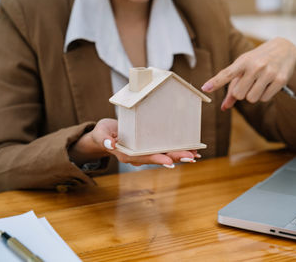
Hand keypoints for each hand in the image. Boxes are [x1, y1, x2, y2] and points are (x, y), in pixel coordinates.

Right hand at [68, 118, 198, 167]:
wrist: (106, 134)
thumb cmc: (103, 133)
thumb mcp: (101, 134)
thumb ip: (105, 139)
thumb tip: (111, 143)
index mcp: (127, 155)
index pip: (143, 158)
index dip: (156, 159)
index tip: (169, 162)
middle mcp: (139, 156)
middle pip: (158, 158)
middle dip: (175, 158)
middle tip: (191, 157)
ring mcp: (145, 152)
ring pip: (164, 155)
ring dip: (180, 155)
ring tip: (195, 155)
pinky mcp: (149, 147)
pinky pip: (165, 149)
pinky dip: (178, 150)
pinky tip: (191, 150)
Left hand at [201, 37, 295, 109]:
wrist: (285, 50)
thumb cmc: (257, 61)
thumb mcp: (243, 68)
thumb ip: (232, 88)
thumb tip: (223, 108)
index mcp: (243, 61)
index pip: (226, 74)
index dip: (215, 82)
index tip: (204, 88)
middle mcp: (255, 66)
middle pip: (239, 95)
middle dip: (242, 93)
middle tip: (249, 82)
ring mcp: (269, 72)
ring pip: (252, 99)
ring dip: (253, 95)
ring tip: (259, 83)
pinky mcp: (280, 80)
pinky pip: (264, 99)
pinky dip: (264, 95)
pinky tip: (269, 83)